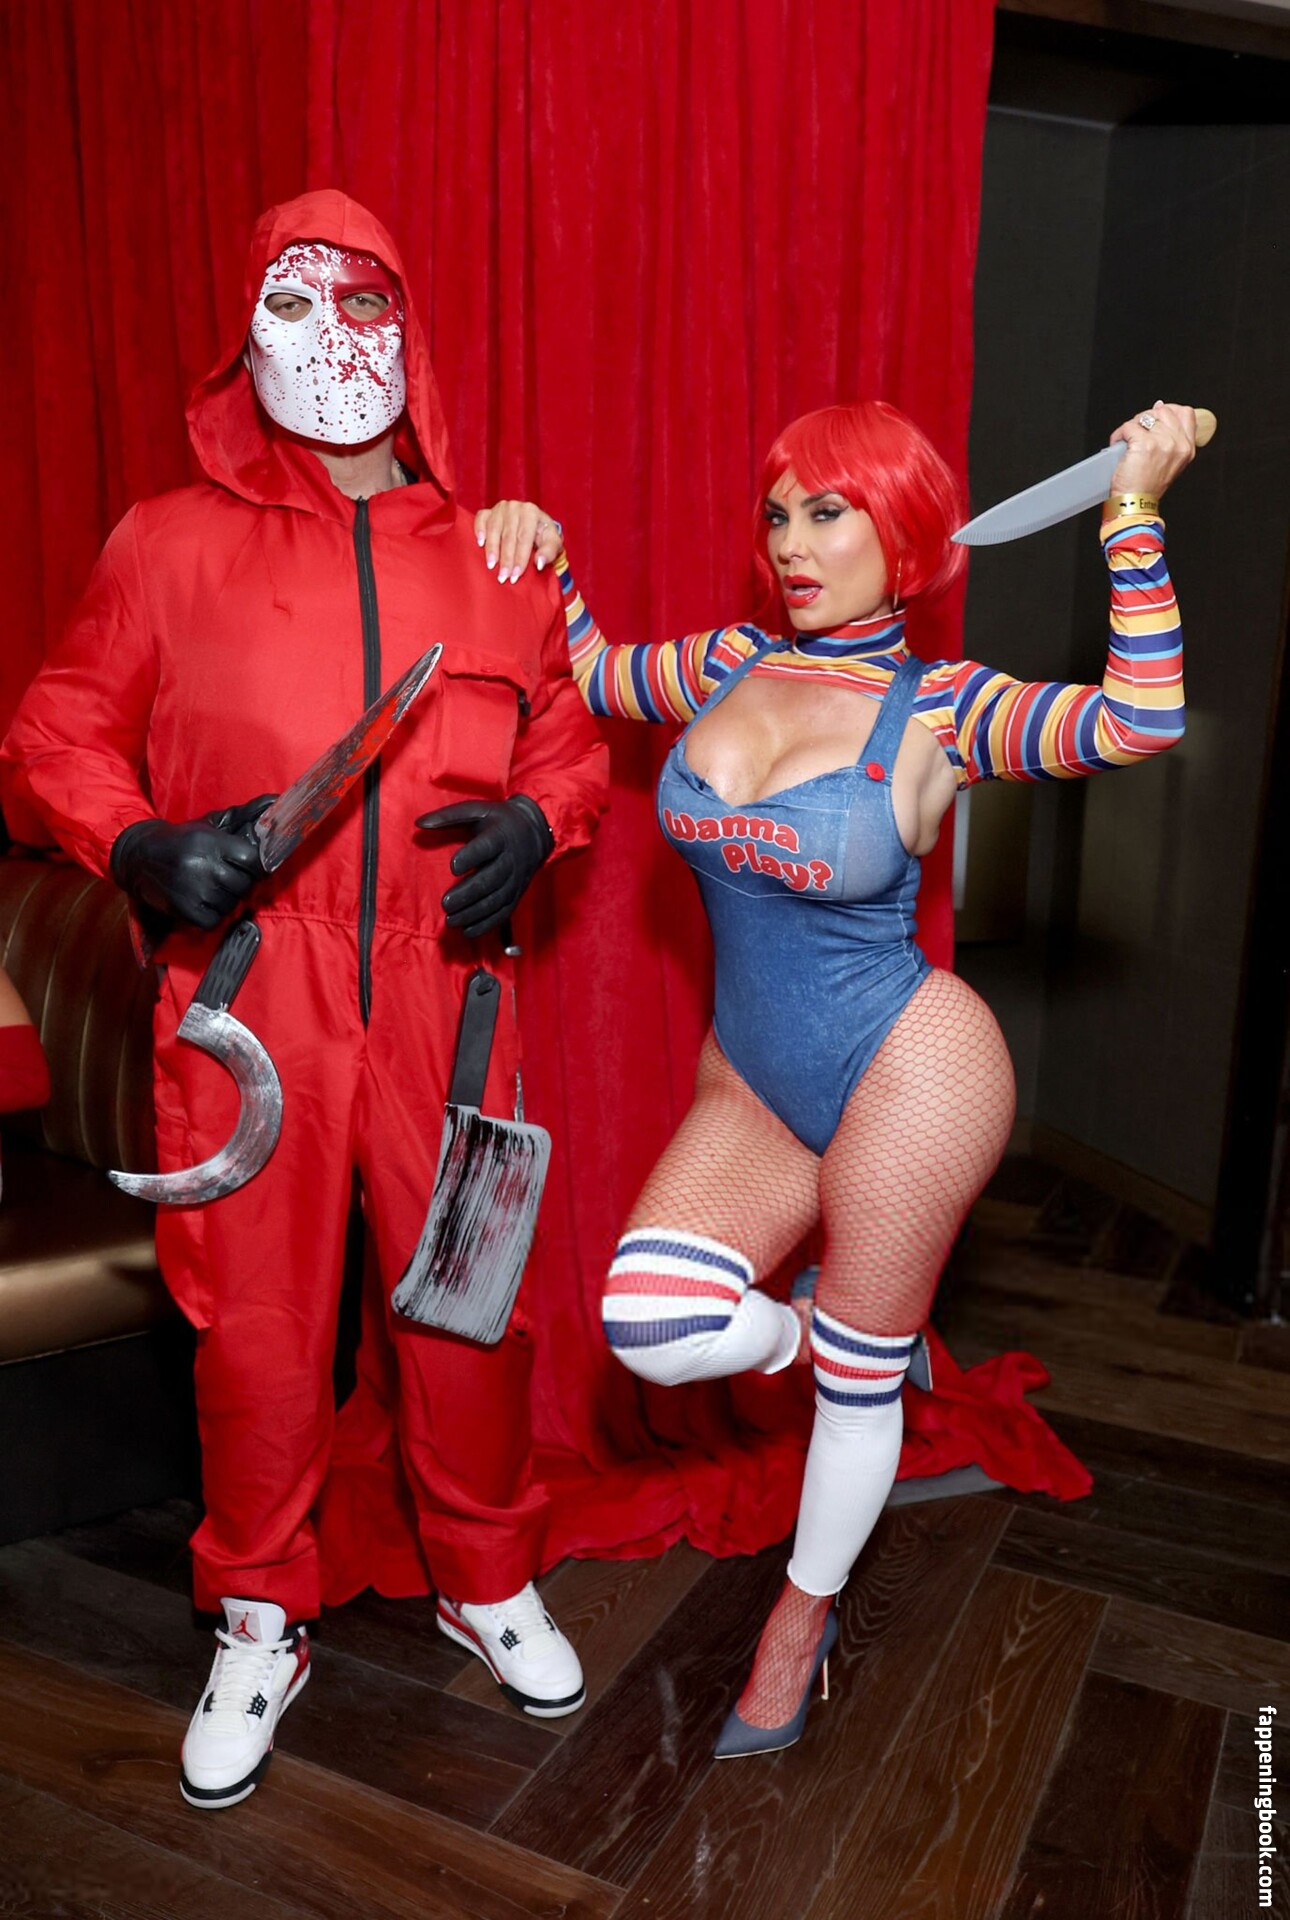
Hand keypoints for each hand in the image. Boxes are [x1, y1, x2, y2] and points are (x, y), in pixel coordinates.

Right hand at [110, 795, 273, 929]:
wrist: (138, 857)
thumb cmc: (183, 841)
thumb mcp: (210, 825)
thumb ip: (245, 816)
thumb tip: (275, 801)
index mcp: (210, 842)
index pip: (252, 859)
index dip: (256, 865)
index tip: (251, 866)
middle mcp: (202, 865)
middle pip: (243, 885)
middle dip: (239, 883)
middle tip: (225, 876)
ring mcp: (191, 889)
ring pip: (230, 904)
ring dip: (226, 899)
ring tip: (211, 887)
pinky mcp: (182, 909)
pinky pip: (213, 920)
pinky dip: (212, 915)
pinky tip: (202, 901)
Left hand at [416, 794, 553, 936]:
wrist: (535, 832)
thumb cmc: (498, 820)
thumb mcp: (476, 810)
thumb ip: (448, 816)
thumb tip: (418, 823)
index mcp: (500, 835)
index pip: (487, 846)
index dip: (471, 856)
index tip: (452, 866)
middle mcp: (511, 859)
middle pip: (491, 879)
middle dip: (468, 893)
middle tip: (445, 903)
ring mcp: (515, 879)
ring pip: (496, 900)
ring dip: (474, 912)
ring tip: (451, 920)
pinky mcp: (516, 894)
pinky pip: (503, 913)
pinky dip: (486, 924)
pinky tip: (467, 931)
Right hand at [473, 500, 562, 583]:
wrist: (533, 524)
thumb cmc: (543, 535)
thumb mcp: (553, 542)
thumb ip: (549, 552)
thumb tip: (539, 563)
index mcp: (531, 512)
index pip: (524, 538)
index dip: (519, 558)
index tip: (515, 575)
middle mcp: (515, 507)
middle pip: (508, 536)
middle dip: (505, 559)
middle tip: (503, 576)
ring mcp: (500, 508)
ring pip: (494, 529)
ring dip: (491, 549)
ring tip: (491, 566)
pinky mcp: (488, 511)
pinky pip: (481, 519)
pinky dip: (479, 530)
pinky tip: (479, 543)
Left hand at [1108, 402, 1196, 500]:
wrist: (1136, 503)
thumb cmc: (1147, 487)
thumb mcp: (1169, 462)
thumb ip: (1169, 436)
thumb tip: (1159, 407)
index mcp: (1187, 448)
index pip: (1186, 413)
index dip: (1169, 409)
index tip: (1155, 417)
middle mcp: (1178, 444)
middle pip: (1164, 410)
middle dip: (1146, 417)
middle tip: (1136, 431)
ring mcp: (1163, 442)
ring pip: (1145, 417)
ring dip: (1132, 425)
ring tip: (1126, 440)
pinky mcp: (1144, 443)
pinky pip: (1129, 426)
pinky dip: (1119, 434)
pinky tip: (1118, 443)